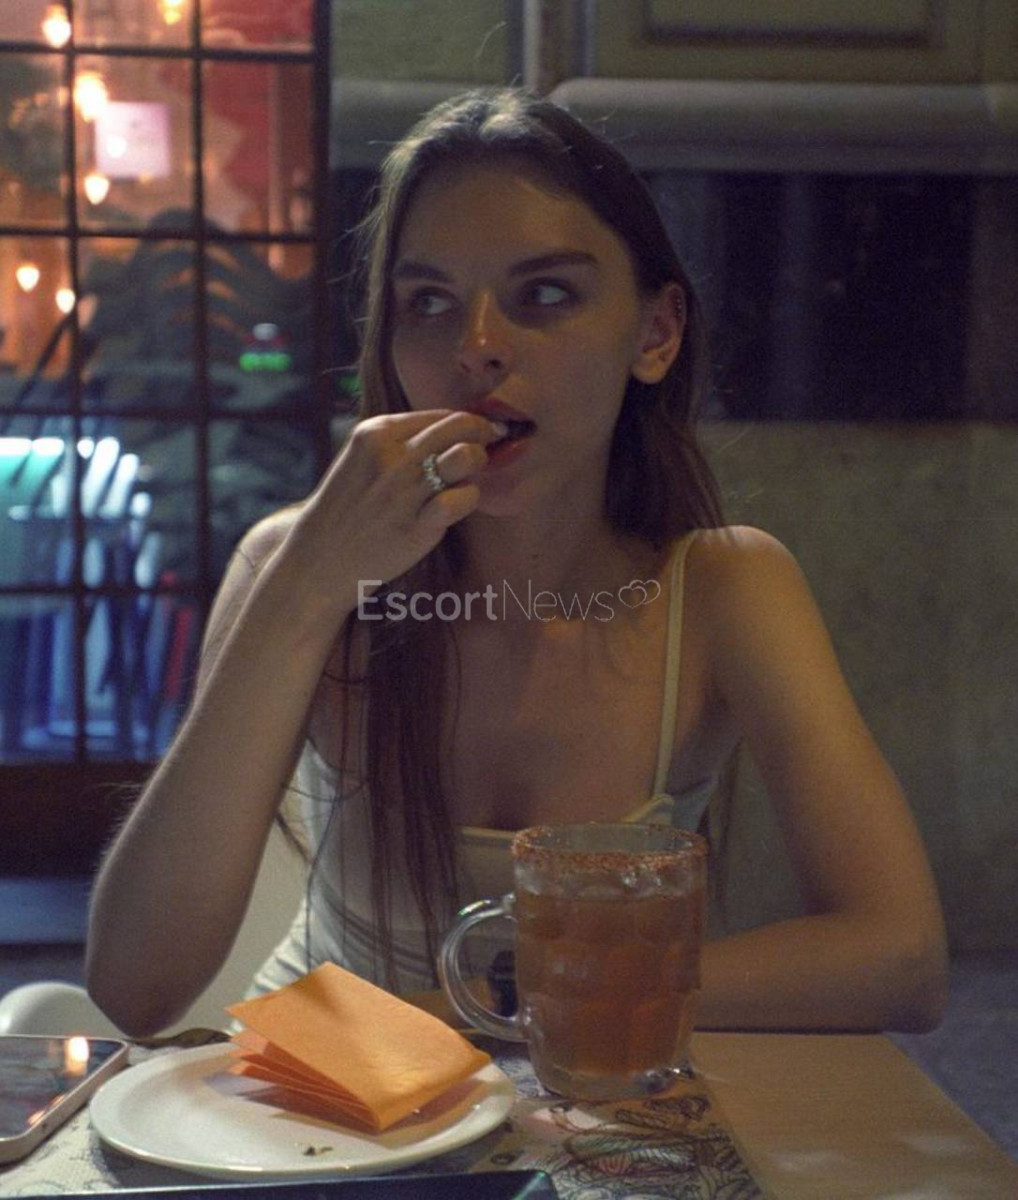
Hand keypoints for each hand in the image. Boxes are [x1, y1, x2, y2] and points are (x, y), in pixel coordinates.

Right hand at [288, 409, 501, 612]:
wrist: (320, 558)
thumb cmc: (348, 507)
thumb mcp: (361, 458)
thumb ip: (401, 441)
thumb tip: (454, 429)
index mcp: (375, 433)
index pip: (440, 414)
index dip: (468, 421)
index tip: (481, 430)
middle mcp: (390, 457)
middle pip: (460, 427)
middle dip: (482, 434)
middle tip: (487, 445)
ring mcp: (404, 491)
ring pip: (467, 456)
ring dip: (477, 463)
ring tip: (466, 476)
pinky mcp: (418, 525)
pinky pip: (465, 497)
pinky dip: (469, 497)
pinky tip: (458, 504)